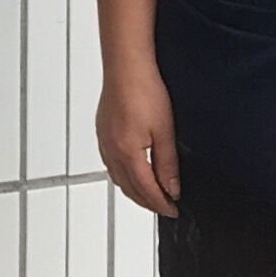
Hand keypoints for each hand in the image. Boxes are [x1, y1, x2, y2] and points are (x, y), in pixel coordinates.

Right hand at [96, 57, 180, 215]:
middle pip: (129, 189)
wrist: (126, 66)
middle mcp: (112, 151)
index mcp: (127, 154)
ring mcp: (104, 141)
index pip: (146, 190)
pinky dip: (123, 176)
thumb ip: (168, 164)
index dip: (161, 204)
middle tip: (163, 206)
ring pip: (118, 178)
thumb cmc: (143, 90)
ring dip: (134, 191)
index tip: (173, 209)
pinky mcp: (102, 132)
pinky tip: (130, 171)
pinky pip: (111, 164)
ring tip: (150, 194)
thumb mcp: (165, 131)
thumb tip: (172, 188)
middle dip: (147, 202)